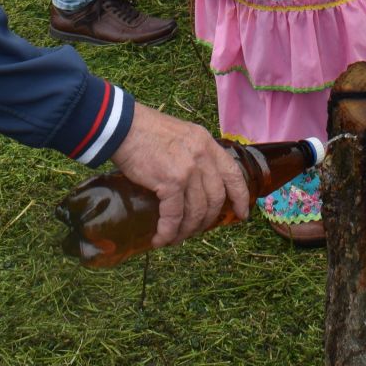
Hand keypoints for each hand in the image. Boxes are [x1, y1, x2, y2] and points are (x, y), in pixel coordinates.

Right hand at [109, 104, 250, 247]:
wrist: (122, 126)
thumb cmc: (145, 131)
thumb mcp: (180, 136)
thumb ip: (191, 155)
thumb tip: (192, 182)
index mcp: (207, 144)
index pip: (233, 174)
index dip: (241, 197)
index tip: (242, 214)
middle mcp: (203, 156)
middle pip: (216, 198)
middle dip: (207, 220)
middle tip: (194, 230)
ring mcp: (189, 169)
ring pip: (197, 210)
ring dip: (186, 230)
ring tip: (174, 238)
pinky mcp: (171, 181)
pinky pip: (174, 215)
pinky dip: (168, 231)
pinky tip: (161, 239)